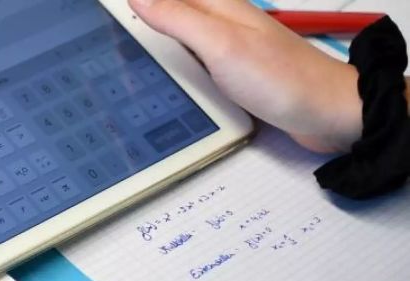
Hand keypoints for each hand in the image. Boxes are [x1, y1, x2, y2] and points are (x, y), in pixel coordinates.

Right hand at [129, 0, 362, 152]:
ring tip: (129, 46)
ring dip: (160, 38)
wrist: (324, 113)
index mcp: (219, 6)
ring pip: (185, 35)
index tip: (111, 7)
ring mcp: (231, 48)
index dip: (141, 1)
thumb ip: (178, 18)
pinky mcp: (237, 73)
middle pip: (176, 9)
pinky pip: (198, 60)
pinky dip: (178, 63)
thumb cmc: (281, 79)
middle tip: (115, 26)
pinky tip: (167, 77)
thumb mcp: (219, 44)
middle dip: (148, 15)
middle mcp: (224, 23)